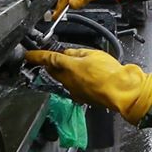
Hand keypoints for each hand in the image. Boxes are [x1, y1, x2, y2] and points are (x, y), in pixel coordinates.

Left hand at [25, 47, 151, 123]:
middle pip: (53, 71)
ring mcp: (74, 91)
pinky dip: (75, 81)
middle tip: (52, 57)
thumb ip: (77, 53)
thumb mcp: (93, 54)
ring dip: (64, 73)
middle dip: (51, 64)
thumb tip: (68, 53)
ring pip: (63, 80)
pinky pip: (73, 87)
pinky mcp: (81, 98)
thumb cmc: (110, 72)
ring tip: (75, 66)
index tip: (28, 55)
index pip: (47, 59)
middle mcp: (67, 81)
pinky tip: (85, 77)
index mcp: (68, 67)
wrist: (122, 91)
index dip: (36, 57)